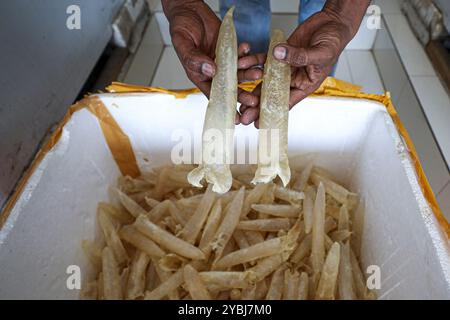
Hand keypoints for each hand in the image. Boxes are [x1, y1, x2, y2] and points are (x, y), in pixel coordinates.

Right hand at [162, 0, 262, 119]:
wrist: (189, 9)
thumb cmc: (181, 27)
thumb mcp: (183, 43)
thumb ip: (194, 58)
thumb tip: (210, 70)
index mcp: (199, 74)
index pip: (213, 95)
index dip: (225, 106)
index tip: (236, 118)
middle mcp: (213, 70)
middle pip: (230, 86)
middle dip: (243, 93)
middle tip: (254, 100)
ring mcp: (223, 60)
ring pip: (239, 71)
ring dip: (249, 72)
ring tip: (258, 73)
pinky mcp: (230, 48)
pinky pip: (241, 54)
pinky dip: (247, 53)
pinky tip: (249, 50)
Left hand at [238, 2, 367, 126]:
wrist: (331, 24)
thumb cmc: (333, 42)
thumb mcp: (320, 53)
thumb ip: (299, 56)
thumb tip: (278, 55)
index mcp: (305, 85)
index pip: (287, 103)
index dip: (272, 113)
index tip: (259, 123)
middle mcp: (292, 79)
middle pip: (272, 96)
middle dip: (257, 107)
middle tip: (243, 117)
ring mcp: (284, 67)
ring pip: (265, 81)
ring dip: (251, 89)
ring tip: (238, 98)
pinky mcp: (278, 54)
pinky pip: (263, 60)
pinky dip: (253, 62)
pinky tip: (242, 65)